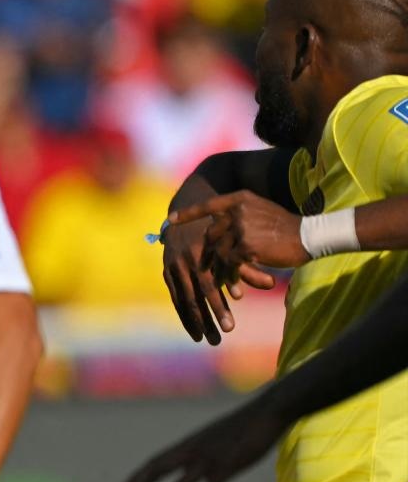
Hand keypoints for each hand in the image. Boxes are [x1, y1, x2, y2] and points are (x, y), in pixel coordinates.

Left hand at [121, 395, 285, 481]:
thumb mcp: (215, 436)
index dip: (139, 475)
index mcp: (187, 443)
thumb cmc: (244, 425)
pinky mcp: (225, 468)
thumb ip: (203, 447)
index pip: (155, 460)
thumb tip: (196, 457)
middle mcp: (191, 450)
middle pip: (156, 470)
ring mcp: (206, 460)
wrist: (266, 413)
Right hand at [160, 213, 267, 345]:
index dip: (219, 307)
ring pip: (183, 300)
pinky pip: (175, 298)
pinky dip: (184, 315)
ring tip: (208, 340)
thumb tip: (272, 284)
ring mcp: (172, 267)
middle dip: (206, 320)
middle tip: (217, 341)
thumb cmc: (216, 232)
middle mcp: (183, 261)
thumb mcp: (232, 244)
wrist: (184, 217)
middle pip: (195, 297)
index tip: (230, 328)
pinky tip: (194, 331)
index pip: (209, 286)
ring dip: (194, 322)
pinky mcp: (167, 272)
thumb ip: (248, 266)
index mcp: (200, 253)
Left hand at [175, 191, 307, 271]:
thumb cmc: (286, 226)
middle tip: (200, 264)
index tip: (171, 218)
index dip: (188, 213)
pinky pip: (229, 262)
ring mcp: (240, 227)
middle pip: (211, 234)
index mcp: (240, 199)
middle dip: (208, 252)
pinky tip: (236, 282)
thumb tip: (216, 224)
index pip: (208, 205)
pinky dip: (231, 273)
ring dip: (221, 267)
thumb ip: (239, 214)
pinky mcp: (245, 246)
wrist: (310, 235)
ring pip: (219, 251)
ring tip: (224, 279)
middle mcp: (237, 210)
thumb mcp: (260, 210)